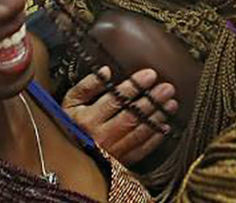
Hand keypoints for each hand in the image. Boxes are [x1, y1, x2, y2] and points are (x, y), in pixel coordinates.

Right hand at [62, 66, 179, 164]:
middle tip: (168, 88)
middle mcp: (100, 136)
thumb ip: (87, 86)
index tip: (150, 74)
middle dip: (152, 100)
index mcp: (88, 119)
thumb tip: (106, 71)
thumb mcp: (70, 102)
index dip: (134, 86)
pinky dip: (154, 139)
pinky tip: (164, 126)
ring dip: (157, 117)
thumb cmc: (69, 124)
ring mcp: (111, 151)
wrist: (64, 156)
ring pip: (139, 133)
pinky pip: (140, 151)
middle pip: (131, 116)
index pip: (115, 100)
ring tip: (171, 103)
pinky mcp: (119, 162)